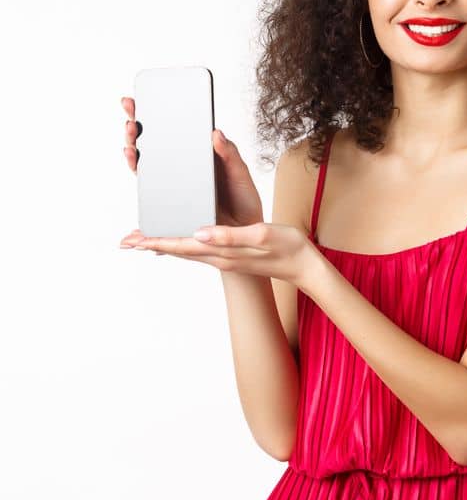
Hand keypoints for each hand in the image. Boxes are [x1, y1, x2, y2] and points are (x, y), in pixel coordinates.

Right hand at [122, 96, 266, 256]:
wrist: (242, 233)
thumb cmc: (243, 200)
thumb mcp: (240, 173)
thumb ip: (229, 154)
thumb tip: (216, 132)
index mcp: (199, 155)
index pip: (174, 131)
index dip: (157, 114)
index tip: (142, 99)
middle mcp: (182, 166)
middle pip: (153, 143)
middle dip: (138, 125)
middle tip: (131, 111)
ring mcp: (173, 182)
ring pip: (146, 161)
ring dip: (134, 146)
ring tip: (131, 135)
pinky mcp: (168, 200)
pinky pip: (148, 184)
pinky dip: (137, 170)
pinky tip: (132, 159)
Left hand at [123, 222, 319, 284]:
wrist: (305, 267)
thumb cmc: (288, 248)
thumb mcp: (261, 236)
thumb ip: (230, 235)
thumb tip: (200, 233)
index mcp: (222, 252)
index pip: (182, 246)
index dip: (156, 241)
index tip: (133, 240)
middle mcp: (219, 258)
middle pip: (178, 250)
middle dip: (152, 244)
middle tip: (128, 241)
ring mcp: (225, 258)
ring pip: (186, 251)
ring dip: (165, 245)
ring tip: (146, 240)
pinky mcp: (231, 255)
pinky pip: (198, 250)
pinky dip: (183, 244)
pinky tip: (182, 239)